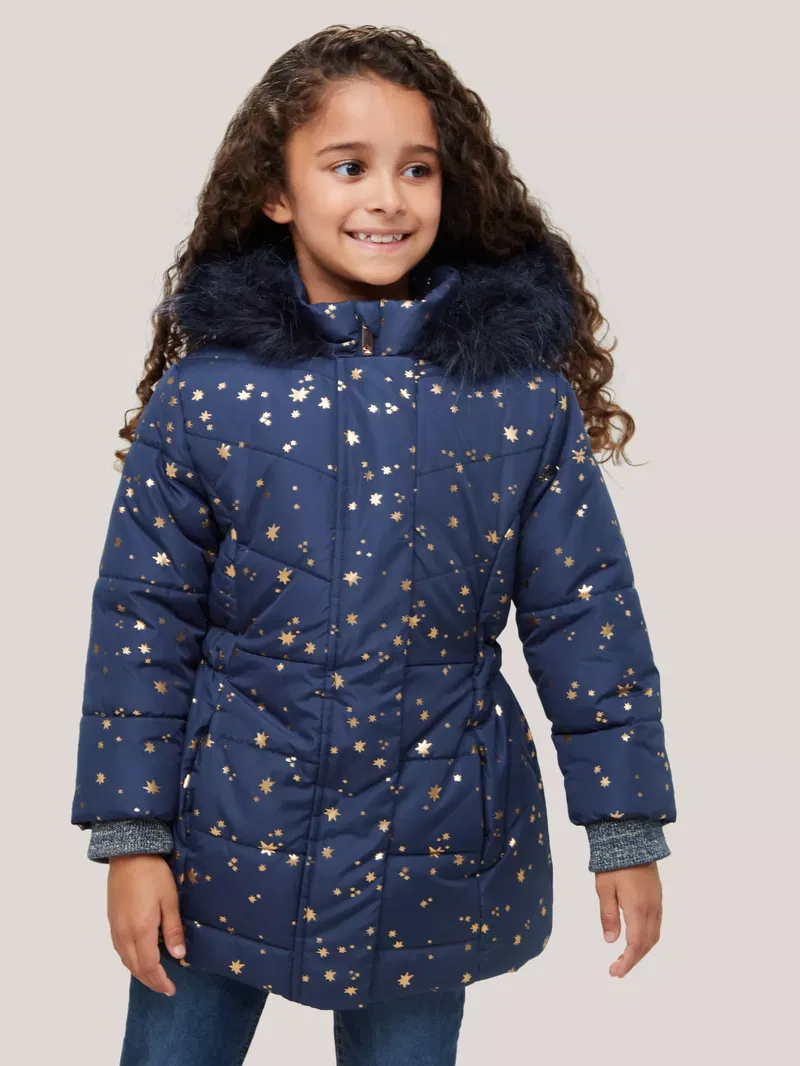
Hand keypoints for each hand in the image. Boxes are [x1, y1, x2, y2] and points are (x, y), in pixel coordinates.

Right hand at [107, 854, 184, 995]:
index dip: (160, 981)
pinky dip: (130, 960)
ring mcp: (115, 928)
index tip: (171, 989)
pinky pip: (119, 950)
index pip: (149, 965)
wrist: (128, 854)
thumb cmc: (153, 874)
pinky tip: (139, 958)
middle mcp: (124, 933)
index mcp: (140, 930)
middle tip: (165, 988)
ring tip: (154, 977)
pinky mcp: (111, 921)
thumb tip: (178, 956)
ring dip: (139, 972)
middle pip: (135, 967)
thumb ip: (173, 929)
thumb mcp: (169, 899)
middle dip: (150, 981)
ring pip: (125, 960)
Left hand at [595, 862, 662, 976]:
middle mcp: (652, 908)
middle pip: (647, 943)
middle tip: (617, 969)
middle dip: (634, 959)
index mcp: (638, 908)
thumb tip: (611, 942)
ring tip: (625, 958)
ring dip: (641, 950)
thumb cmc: (614, 862)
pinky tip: (636, 939)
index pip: (636, 944)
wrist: (632, 838)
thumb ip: (608, 915)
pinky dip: (647, 938)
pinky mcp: (657, 896)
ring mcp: (657, 902)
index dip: (627, 961)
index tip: (615, 972)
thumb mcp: (604, 888)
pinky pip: (656, 925)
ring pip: (654, 935)